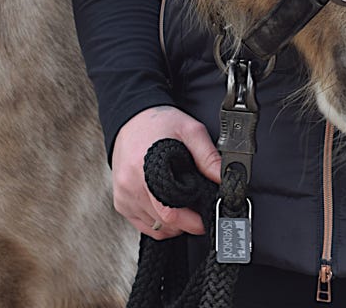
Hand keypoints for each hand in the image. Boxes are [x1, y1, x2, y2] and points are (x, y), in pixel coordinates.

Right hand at [110, 105, 219, 239]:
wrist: (131, 118)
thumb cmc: (158, 123)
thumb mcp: (189, 130)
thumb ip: (208, 155)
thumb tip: (224, 178)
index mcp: (145, 169)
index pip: (169, 212)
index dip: (191, 222)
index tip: (205, 219)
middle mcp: (131, 186)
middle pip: (163, 223)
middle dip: (186, 223)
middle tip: (199, 212)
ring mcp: (124, 196)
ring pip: (154, 228)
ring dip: (173, 225)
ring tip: (185, 208)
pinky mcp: (121, 202)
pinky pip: (143, 226)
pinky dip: (159, 224)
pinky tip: (169, 210)